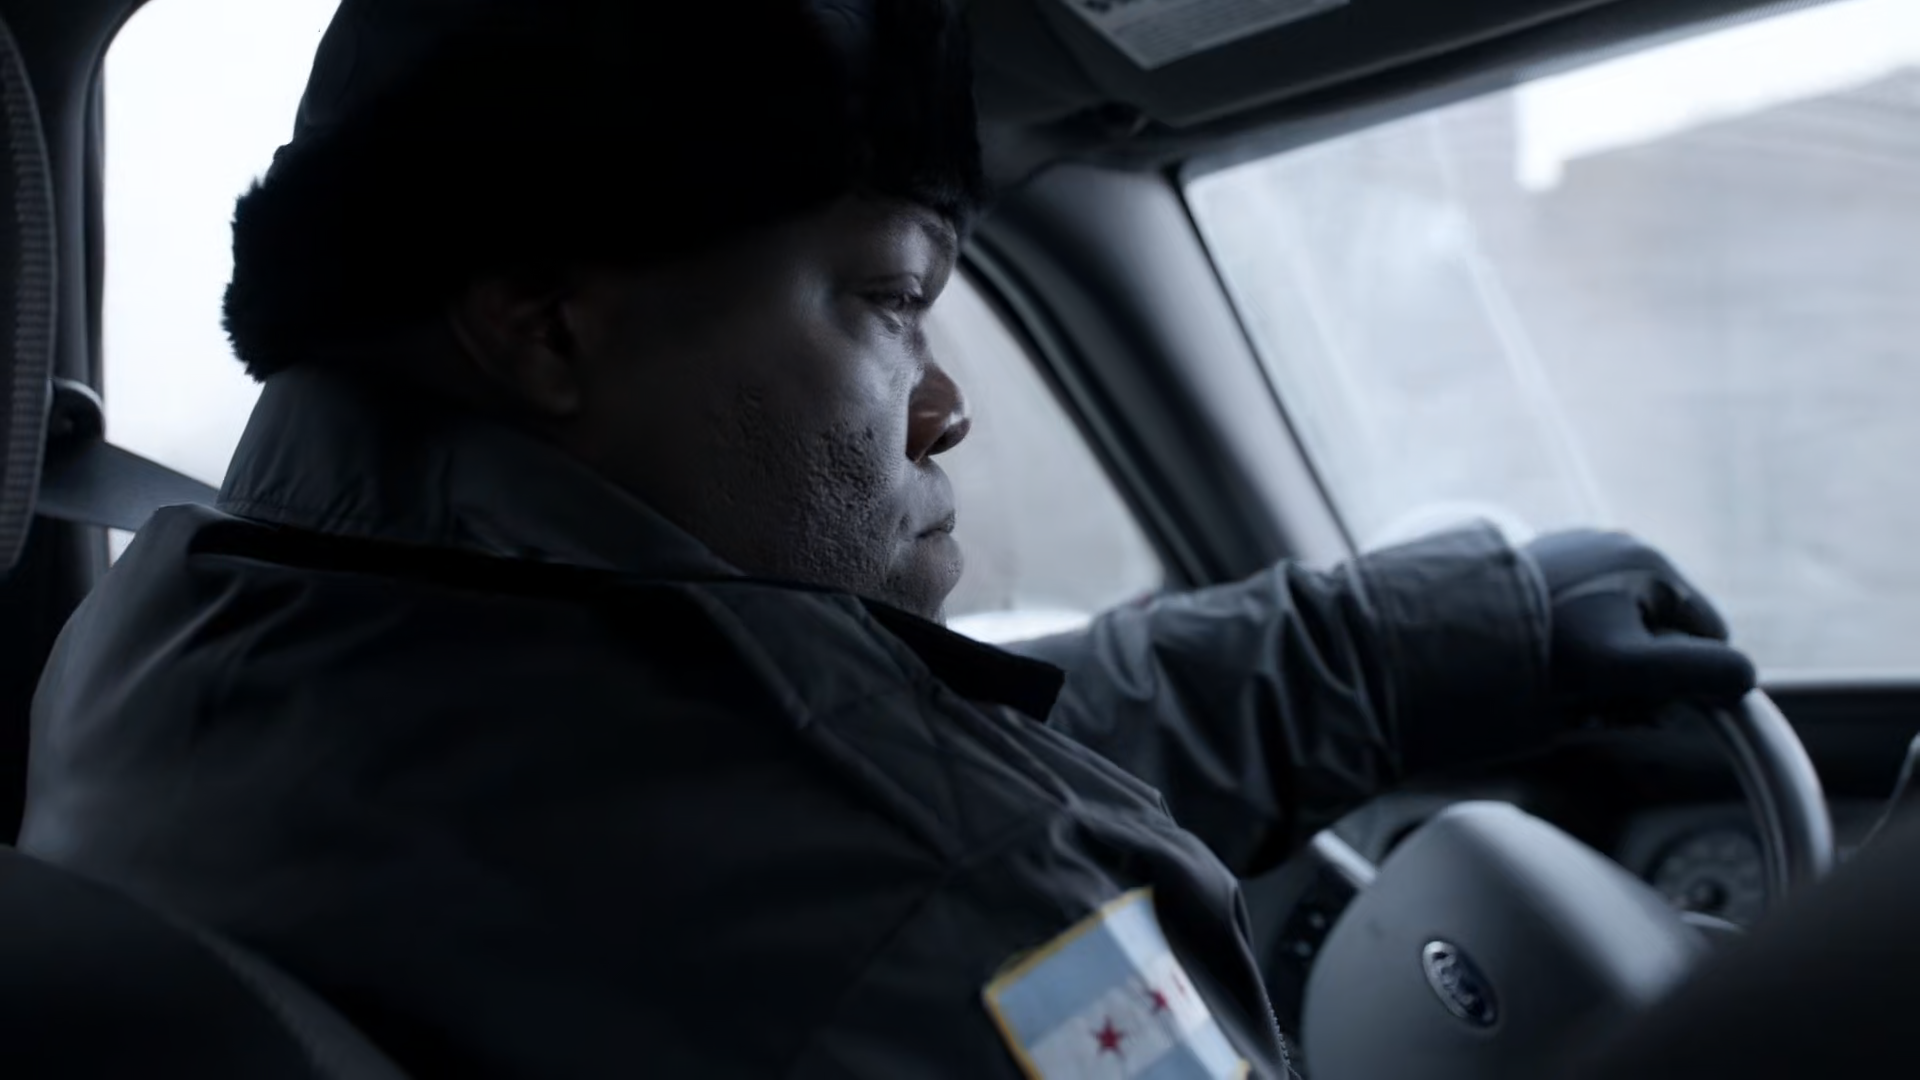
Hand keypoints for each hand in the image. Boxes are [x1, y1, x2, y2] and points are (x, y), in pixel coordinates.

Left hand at [1524, 530, 1755, 714]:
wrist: (1451, 630)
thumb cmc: (1543, 647)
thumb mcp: (1630, 668)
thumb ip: (1699, 673)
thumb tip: (1746, 678)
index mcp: (1650, 561)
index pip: (1708, 636)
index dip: (1688, 682)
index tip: (1644, 706)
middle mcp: (1617, 546)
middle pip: (1662, 633)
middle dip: (1641, 676)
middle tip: (1597, 701)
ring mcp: (1577, 554)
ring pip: (1619, 631)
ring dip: (1604, 669)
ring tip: (1563, 687)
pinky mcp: (1542, 571)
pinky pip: (1579, 622)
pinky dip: (1571, 652)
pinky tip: (1542, 669)